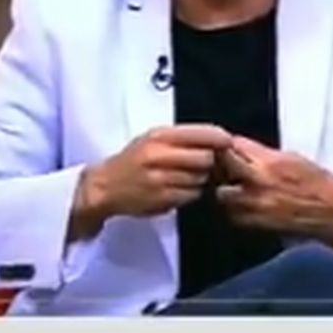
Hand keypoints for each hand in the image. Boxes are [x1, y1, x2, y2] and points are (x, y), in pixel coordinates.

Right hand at [69, 124, 231, 239]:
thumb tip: (216, 139)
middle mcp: (159, 155)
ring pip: (200, 178)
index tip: (228, 142)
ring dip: (200, 179)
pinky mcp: (162, 198)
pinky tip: (179, 189)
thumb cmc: (131, 161)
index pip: (201, 134)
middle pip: (205, 158)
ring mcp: (160, 179)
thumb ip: (181, 139)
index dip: (220, 138)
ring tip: (187, 177)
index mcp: (159, 136)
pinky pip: (191, 195)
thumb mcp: (151, 140)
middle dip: (211, 162)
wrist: (104, 186)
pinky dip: (190, 193)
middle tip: (208, 164)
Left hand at [215, 136, 332, 251]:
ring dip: (225, 191)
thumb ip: (263, 155)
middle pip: (220, 167)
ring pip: (222, 195)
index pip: (233, 145)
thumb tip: (241, 150)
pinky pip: (233, 216)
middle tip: (224, 168)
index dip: (227, 146)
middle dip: (219, 166)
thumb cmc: (319, 185)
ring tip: (236, 190)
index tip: (226, 148)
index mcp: (270, 162)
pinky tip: (246, 208)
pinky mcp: (255, 225)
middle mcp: (260, 182)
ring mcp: (255, 206)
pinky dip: (234, 211)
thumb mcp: (292, 159)